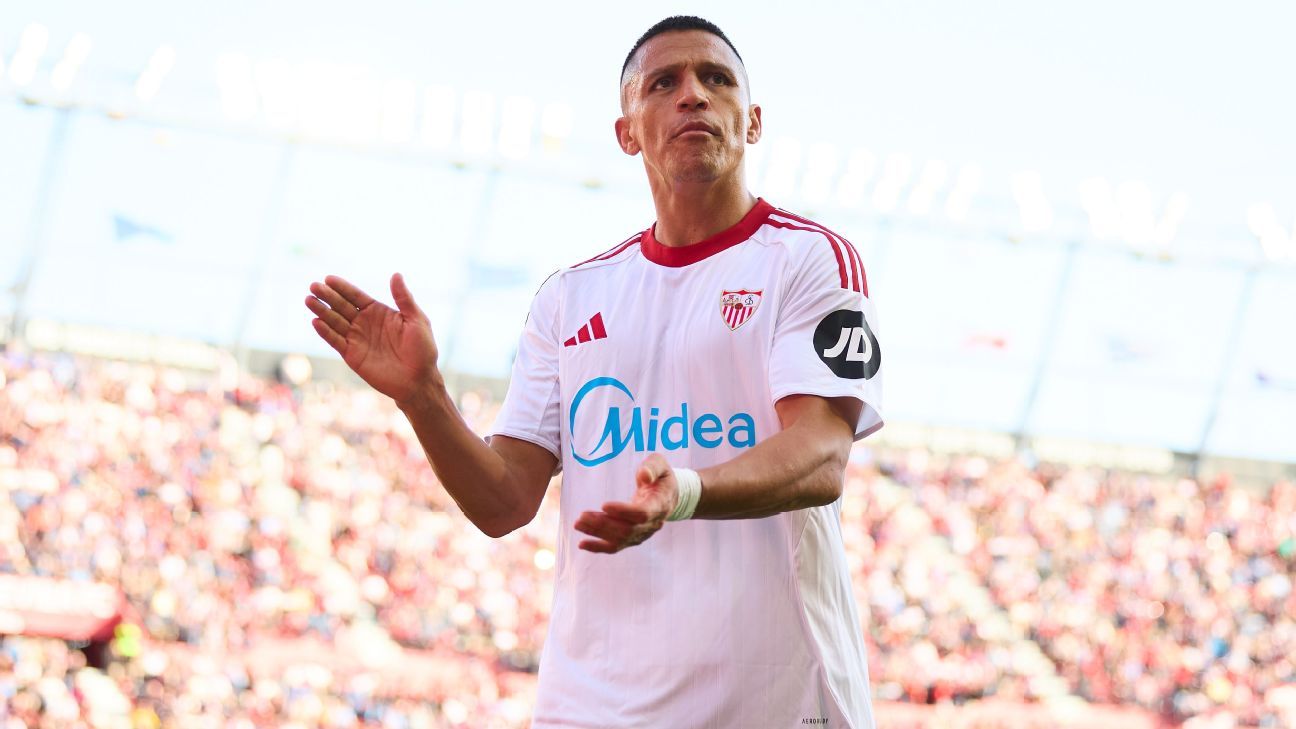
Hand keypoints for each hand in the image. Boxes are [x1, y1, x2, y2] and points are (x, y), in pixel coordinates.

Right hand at [305, 273, 438, 404]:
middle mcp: (365, 323)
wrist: (418, 379)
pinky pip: (336, 341)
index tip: (328, 278)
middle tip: (314, 286)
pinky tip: (316, 322)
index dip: (342, 287)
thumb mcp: (416, 320)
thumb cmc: (422, 349)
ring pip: (335, 322)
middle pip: (342, 306)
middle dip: (328, 296)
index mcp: (379, 312)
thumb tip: (396, 274)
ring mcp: (357, 339)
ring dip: (322, 311)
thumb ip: (404, 299)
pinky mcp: (352, 355)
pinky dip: (326, 332)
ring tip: (309, 300)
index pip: (356, 296)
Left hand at [575, 454, 679, 553]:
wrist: (668, 495)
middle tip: (582, 516)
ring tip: (578, 524)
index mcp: (660, 504)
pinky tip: (582, 544)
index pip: (642, 514)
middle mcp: (653, 523)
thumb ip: (652, 467)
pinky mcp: (633, 538)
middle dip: (603, 524)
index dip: (623, 512)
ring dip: (597, 533)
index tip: (604, 505)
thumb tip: (644, 476)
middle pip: (627, 529)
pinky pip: (616, 547)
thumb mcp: (660, 464)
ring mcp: (643, 534)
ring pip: (620, 539)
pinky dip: (598, 547)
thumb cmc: (660, 477)